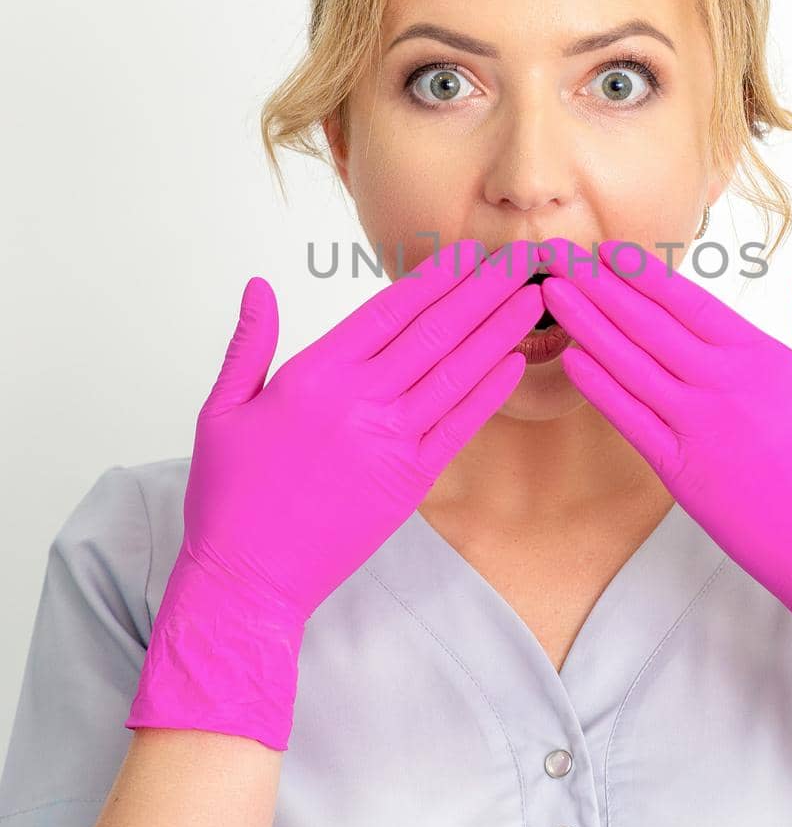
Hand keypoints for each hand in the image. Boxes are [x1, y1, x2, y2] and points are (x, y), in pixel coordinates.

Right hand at [126, 239, 544, 749]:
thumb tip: (258, 287)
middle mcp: (360, 400)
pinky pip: (459, 426)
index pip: (389, 308)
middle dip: (483, 288)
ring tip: (534, 297)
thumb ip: (249, 343)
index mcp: (315, 374)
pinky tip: (516, 362)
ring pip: (456, 371)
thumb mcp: (222, 408)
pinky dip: (489, 391)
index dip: (435, 276)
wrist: (247, 576)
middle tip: (523, 257)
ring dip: (499, 330)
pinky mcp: (410, 482)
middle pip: (435, 330)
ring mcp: (390, 441)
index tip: (468, 250)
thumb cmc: (229, 496)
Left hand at [538, 237, 791, 727]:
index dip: (643, 273)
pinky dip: (598, 387)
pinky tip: (570, 360)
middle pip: (647, 323)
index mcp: (764, 359)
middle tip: (560, 257)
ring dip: (587, 325)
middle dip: (600, 286)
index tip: (610, 249)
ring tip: (552, 293)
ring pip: (629, 364)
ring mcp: (698, 428)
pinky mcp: (681, 472)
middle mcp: (725, 385)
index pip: (690, 301)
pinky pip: (629, 420)